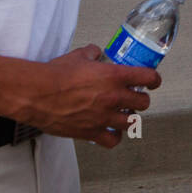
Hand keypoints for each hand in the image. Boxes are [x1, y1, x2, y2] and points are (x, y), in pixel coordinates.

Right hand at [26, 45, 160, 147]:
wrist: (37, 94)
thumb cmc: (55, 75)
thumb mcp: (77, 56)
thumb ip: (92, 53)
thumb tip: (95, 52)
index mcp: (113, 76)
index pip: (148, 77)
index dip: (154, 79)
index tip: (153, 81)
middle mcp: (113, 97)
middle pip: (143, 103)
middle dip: (141, 99)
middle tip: (136, 97)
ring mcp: (104, 117)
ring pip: (132, 122)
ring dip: (130, 118)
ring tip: (125, 114)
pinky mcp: (91, 132)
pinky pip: (113, 140)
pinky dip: (115, 137)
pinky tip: (111, 132)